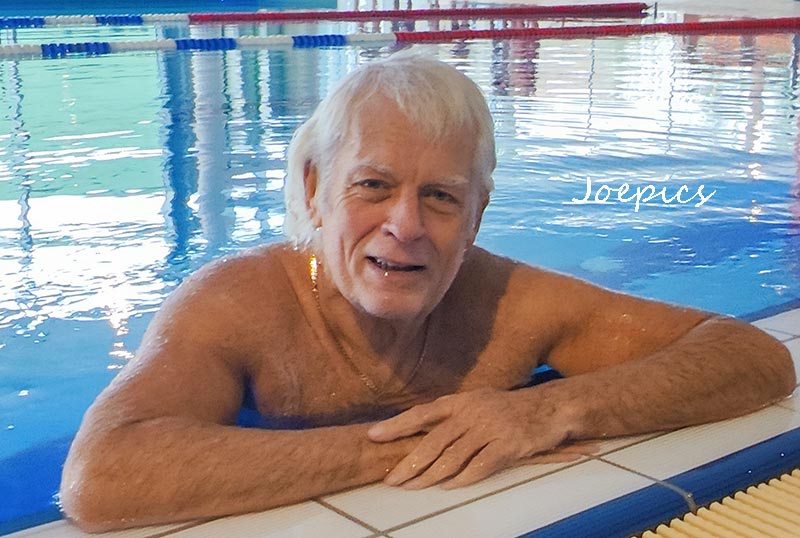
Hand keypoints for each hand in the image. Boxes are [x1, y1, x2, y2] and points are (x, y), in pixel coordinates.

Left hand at [367, 387, 579, 489]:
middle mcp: (472, 412)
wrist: (550, 407)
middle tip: (391, 480)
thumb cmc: (509, 408)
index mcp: (461, 401)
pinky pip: (480, 466)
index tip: (373, 436)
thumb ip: (452, 416)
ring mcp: (490, 428)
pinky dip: (463, 478)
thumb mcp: (478, 402)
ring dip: (430, 475)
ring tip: (413, 488)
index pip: (423, 414)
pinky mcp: (508, 445)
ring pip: (453, 456)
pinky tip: (449, 487)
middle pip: (433, 441)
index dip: (397, 424)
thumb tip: (420, 432)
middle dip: (409, 463)